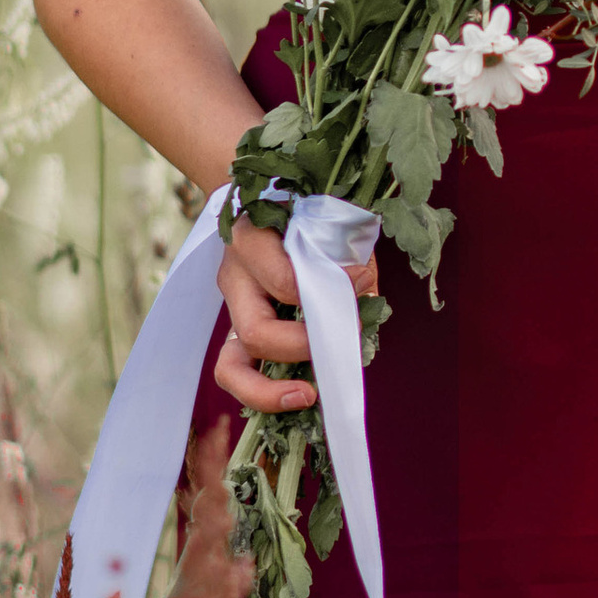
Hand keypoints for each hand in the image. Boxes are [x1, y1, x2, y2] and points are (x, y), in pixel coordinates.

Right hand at [212, 210, 379, 414]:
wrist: (268, 201)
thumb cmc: (304, 210)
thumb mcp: (325, 219)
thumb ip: (346, 255)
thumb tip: (364, 294)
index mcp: (251, 241)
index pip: (285, 282)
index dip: (331, 290)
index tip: (366, 279)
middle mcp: (234, 278)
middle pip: (257, 332)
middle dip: (304, 347)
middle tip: (344, 343)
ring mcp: (232, 310)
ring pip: (231, 367)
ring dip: (269, 390)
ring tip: (308, 395)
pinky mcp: (239, 333)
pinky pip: (239, 374)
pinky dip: (266, 392)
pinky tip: (299, 394)